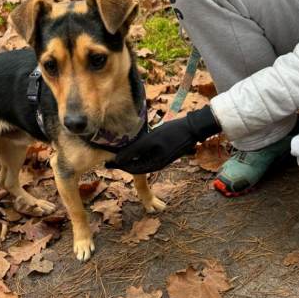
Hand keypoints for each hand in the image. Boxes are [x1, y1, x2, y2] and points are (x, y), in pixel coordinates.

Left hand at [106, 106, 220, 174]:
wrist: (192, 129)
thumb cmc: (171, 133)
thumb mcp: (150, 140)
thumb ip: (133, 150)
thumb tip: (117, 159)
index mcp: (153, 165)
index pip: (131, 169)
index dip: (118, 166)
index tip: (106, 163)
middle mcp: (156, 165)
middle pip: (135, 167)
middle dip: (122, 163)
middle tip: (108, 160)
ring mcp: (160, 160)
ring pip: (141, 163)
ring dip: (130, 159)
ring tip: (117, 154)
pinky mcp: (163, 154)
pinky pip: (147, 158)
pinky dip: (138, 155)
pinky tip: (132, 148)